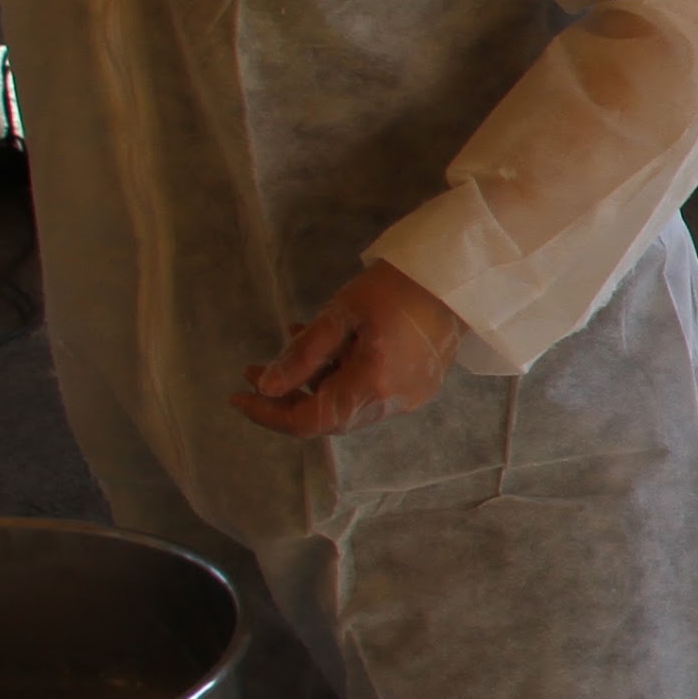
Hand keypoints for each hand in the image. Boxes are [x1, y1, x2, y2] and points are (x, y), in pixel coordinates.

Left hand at [235, 263, 467, 437]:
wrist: (458, 277)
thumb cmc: (397, 286)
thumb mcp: (342, 313)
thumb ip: (302, 354)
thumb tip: (267, 386)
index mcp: (371, 386)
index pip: (308, 421)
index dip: (269, 414)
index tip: (238, 395)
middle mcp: (391, 403)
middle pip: (327, 418)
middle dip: (287, 398)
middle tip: (257, 371)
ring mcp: (408, 398)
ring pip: (347, 407)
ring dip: (313, 386)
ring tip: (293, 348)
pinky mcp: (417, 386)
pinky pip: (368, 395)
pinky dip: (339, 379)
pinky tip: (330, 349)